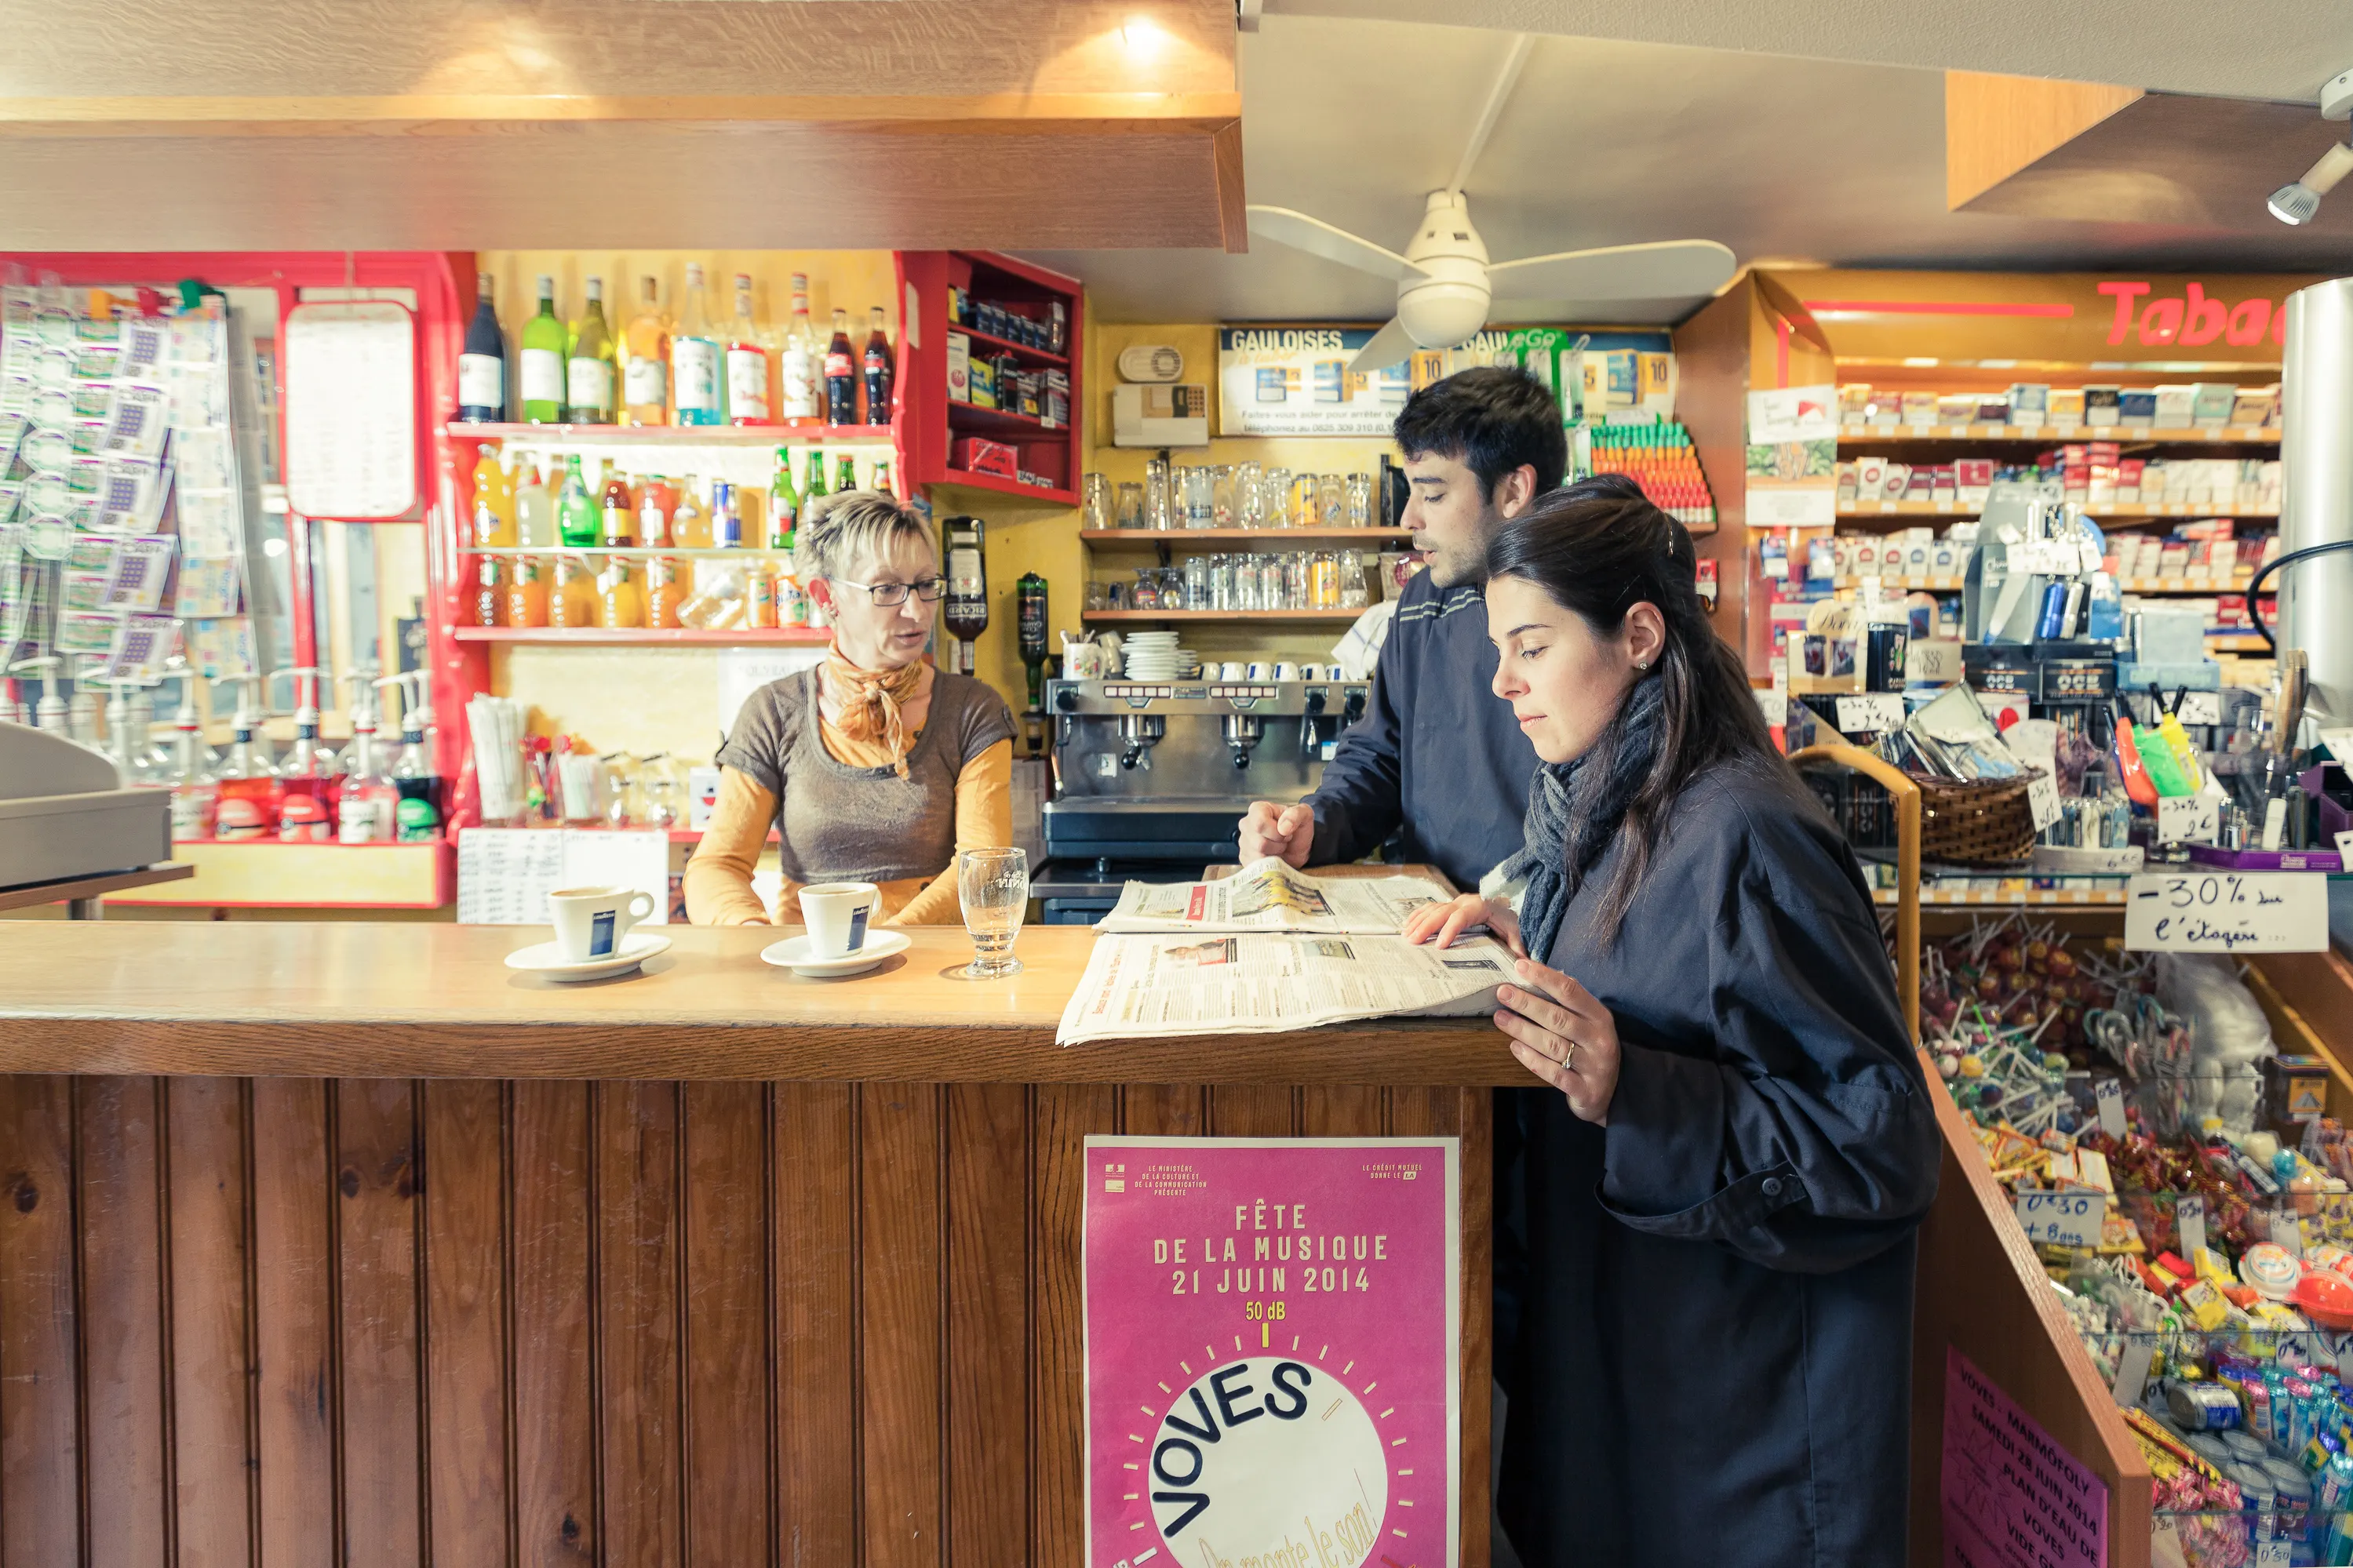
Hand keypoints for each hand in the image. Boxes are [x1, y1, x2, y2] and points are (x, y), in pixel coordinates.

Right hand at [1238, 800, 1314, 867]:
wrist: (1297, 848)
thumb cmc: (1298, 830)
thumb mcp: (1305, 816)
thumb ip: (1296, 814)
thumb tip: (1283, 827)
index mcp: (1258, 809)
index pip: (1260, 823)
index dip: (1276, 832)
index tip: (1286, 832)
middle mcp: (1246, 824)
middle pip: (1260, 842)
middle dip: (1277, 845)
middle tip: (1284, 841)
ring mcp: (1243, 842)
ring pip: (1258, 856)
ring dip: (1274, 855)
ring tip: (1279, 848)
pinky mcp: (1244, 858)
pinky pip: (1255, 866)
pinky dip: (1268, 864)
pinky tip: (1273, 857)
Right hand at [1401, 894, 1523, 955]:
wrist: (1513, 901)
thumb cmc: (1513, 917)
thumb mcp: (1517, 931)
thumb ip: (1518, 947)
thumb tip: (1523, 965)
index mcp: (1480, 906)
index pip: (1461, 916)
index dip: (1449, 930)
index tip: (1439, 946)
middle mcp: (1465, 901)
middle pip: (1442, 912)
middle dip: (1426, 927)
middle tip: (1413, 941)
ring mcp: (1456, 902)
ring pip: (1433, 909)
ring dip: (1418, 921)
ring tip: (1406, 936)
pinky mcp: (1451, 905)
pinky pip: (1431, 907)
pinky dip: (1419, 915)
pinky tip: (1408, 925)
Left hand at [1495, 957, 1619, 1124]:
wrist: (1611, 1092)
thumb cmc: (1589, 1048)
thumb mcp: (1587, 1022)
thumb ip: (1564, 1000)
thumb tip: (1528, 969)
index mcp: (1600, 1017)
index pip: (1571, 991)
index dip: (1545, 977)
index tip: (1520, 966)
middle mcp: (1599, 1039)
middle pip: (1558, 1017)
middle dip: (1527, 1003)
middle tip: (1502, 992)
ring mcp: (1593, 1066)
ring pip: (1553, 1045)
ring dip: (1523, 1030)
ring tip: (1500, 1018)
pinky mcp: (1584, 1090)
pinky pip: (1554, 1073)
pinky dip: (1532, 1059)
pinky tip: (1514, 1047)